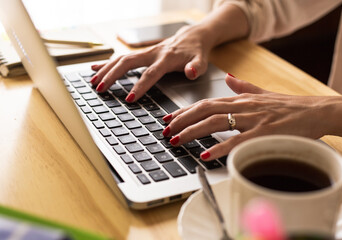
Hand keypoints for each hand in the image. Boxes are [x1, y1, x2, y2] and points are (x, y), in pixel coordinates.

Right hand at [90, 24, 211, 101]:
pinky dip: (107, 63)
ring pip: (121, 59)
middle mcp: (152, 54)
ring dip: (106, 70)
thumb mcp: (201, 61)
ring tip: (93, 82)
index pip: (150, 74)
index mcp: (166, 59)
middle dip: (113, 76)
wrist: (192, 37)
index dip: (140, 86)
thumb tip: (190, 72)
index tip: (130, 99)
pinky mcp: (142, 53)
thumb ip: (196, 68)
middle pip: (127, 63)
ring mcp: (145, 52)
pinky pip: (121, 57)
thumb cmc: (196, 52)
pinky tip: (94, 69)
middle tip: (101, 89)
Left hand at [162, 74, 337, 160]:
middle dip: (181, 120)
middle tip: (165, 131)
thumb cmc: (289, 106)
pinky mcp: (262, 133)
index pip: (205, 103)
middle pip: (204, 110)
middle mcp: (242, 106)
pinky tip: (205, 154)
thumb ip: (243, 86)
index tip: (168, 118)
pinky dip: (219, 148)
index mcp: (240, 99)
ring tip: (176, 141)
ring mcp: (251, 119)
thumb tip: (229, 76)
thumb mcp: (262, 93)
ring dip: (192, 132)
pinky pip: (236, 141)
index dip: (184, 110)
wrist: (316, 111)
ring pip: (215, 122)